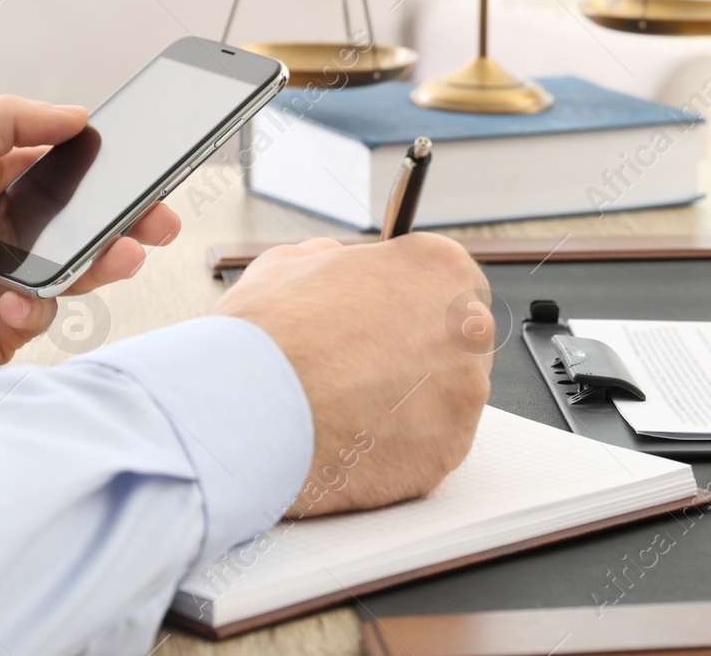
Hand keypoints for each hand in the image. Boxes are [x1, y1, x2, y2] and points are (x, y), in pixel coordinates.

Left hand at [0, 96, 180, 379]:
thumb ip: (12, 118)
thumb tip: (76, 113)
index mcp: (2, 184)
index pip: (74, 173)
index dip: (114, 174)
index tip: (149, 172)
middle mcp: (15, 230)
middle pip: (94, 223)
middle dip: (135, 222)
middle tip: (160, 222)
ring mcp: (15, 277)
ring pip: (85, 268)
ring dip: (108, 263)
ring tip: (122, 256)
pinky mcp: (8, 322)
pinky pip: (48, 314)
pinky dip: (38, 308)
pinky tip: (14, 303)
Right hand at [214, 234, 493, 516]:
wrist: (243, 412)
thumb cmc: (264, 339)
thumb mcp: (290, 264)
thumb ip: (336, 261)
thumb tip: (338, 264)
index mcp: (438, 270)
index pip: (452, 284)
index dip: (414, 307)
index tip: (392, 325)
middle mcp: (467, 326)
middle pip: (458, 342)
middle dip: (419, 355)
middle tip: (363, 371)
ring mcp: (464, 392)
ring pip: (449, 398)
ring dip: (411, 404)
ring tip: (348, 408)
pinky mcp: (449, 450)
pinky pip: (431, 447)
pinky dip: (399, 449)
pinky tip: (354, 440)